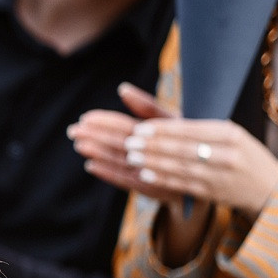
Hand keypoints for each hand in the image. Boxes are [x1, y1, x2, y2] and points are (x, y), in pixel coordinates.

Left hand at [70, 83, 189, 204]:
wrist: (203, 179)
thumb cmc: (183, 140)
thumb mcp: (170, 119)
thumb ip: (146, 106)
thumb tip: (123, 89)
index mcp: (165, 130)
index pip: (130, 124)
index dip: (106, 121)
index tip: (85, 117)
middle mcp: (162, 151)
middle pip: (123, 142)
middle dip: (97, 135)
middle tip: (73, 129)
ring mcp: (158, 172)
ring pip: (123, 161)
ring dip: (99, 152)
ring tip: (79, 144)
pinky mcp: (155, 189)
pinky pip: (126, 181)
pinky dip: (107, 173)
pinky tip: (90, 166)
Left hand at [78, 80, 277, 215]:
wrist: (268, 187)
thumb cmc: (239, 152)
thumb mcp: (224, 132)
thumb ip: (191, 123)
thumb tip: (157, 114)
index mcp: (229, 133)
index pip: (191, 129)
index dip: (164, 129)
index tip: (140, 128)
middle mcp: (227, 154)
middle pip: (183, 148)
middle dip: (153, 145)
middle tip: (129, 142)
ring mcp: (220, 176)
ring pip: (180, 167)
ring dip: (153, 162)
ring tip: (131, 157)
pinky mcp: (213, 193)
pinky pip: (183, 184)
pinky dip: (162, 179)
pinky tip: (144, 174)